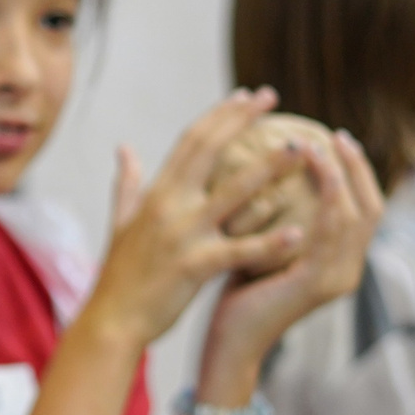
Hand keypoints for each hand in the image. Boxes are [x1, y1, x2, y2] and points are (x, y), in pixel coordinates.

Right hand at [82, 88, 299, 351]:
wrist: (113, 320)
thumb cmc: (121, 275)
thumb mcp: (122, 222)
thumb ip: (127, 183)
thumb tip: (124, 148)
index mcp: (157, 193)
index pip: (191, 141)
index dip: (219, 115)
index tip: (245, 95)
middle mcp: (169, 205)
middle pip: (210, 150)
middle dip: (242, 119)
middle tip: (271, 95)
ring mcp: (183, 234)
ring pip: (233, 193)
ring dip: (269, 168)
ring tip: (300, 150)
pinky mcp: (195, 267)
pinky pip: (239, 250)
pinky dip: (269, 242)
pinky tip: (300, 233)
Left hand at [205, 126, 384, 364]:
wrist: (230, 341)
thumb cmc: (240, 292)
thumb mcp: (268, 246)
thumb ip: (283, 216)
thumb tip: (272, 168)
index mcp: (341, 262)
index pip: (366, 209)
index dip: (358, 174)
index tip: (337, 140)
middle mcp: (348, 270)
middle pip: (372, 207)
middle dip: (357, 168)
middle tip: (335, 136)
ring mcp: (337, 278)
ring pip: (356, 215)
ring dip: (339, 176)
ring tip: (316, 146)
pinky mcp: (318, 283)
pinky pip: (331, 231)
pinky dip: (328, 197)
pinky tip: (314, 172)